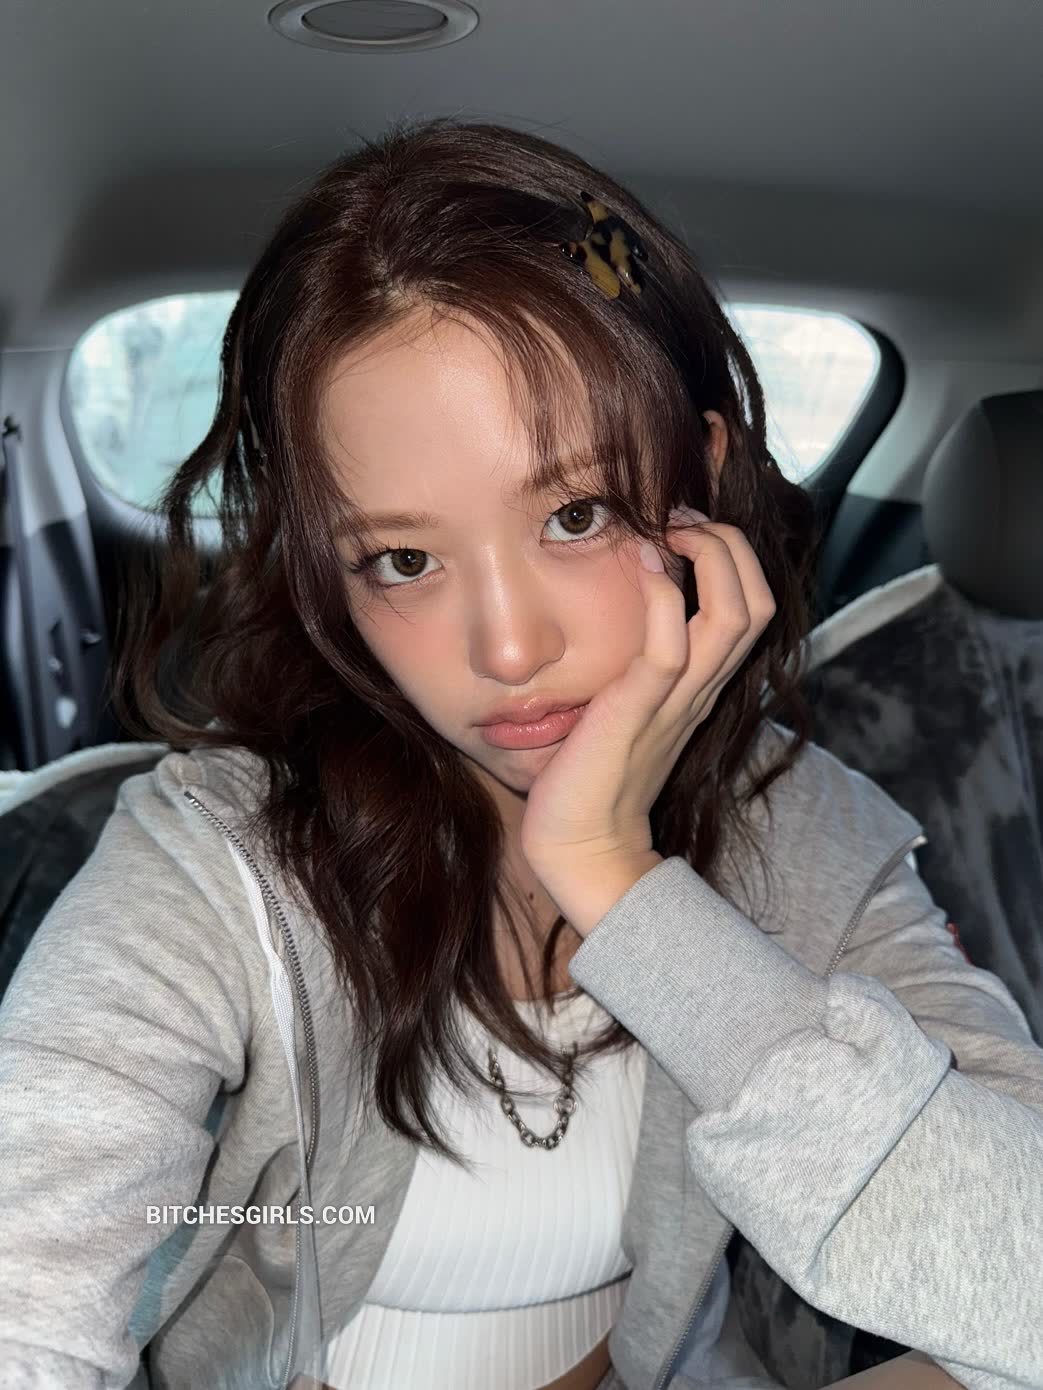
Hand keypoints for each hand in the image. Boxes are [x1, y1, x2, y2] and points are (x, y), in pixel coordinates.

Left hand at [519, 508, 776, 873]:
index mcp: (703, 684)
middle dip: (730, 543)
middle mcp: (702, 688)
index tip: (681, 526)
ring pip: (735, 616)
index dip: (733, 554)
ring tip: (669, 528)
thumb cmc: (592, 770)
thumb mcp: (627, 701)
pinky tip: (643, 566)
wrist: (580, 845)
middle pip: (759, 601)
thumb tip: (626, 606)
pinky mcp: (638, 713)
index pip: (753, 605)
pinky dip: (663, 597)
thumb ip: (639, 658)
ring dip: (710, 556)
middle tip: (679, 518)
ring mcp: (676, 701)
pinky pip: (670, 648)